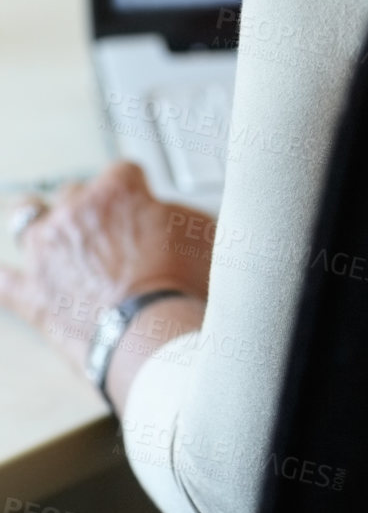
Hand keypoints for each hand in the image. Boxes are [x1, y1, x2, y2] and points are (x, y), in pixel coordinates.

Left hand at [0, 160, 212, 386]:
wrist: (155, 340)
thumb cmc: (184, 289)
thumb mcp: (203, 231)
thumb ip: (172, 211)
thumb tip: (162, 212)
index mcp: (118, 189)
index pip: (122, 172)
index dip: (134, 192)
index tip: (141, 207)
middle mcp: (75, 210)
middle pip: (75, 194)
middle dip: (91, 211)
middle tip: (109, 236)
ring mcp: (45, 252)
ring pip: (29, 218)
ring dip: (45, 228)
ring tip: (55, 239)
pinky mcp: (29, 294)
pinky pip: (0, 279)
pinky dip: (2, 276)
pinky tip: (3, 274)